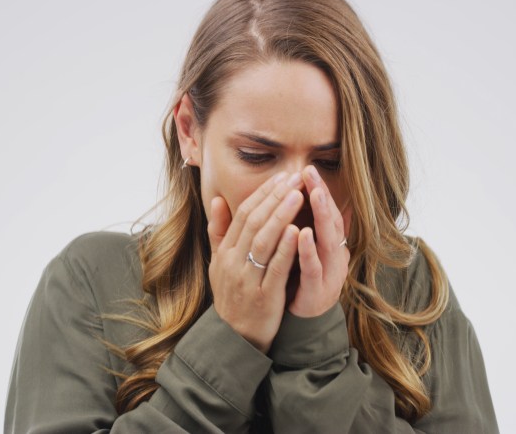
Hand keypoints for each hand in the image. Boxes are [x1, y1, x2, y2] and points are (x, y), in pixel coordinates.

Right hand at [207, 171, 304, 352]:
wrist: (234, 339)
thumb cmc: (232, 297)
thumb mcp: (218, 264)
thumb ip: (219, 231)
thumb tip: (219, 199)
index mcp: (225, 252)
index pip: (243, 214)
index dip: (263, 193)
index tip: (282, 176)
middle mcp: (232, 262)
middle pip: (253, 222)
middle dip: (275, 197)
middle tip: (294, 177)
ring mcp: (247, 279)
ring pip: (263, 240)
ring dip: (281, 215)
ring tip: (298, 195)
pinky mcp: (263, 296)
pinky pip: (275, 267)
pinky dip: (285, 248)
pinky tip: (297, 230)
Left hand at [288, 165, 352, 317]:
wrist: (300, 323)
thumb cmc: (300, 281)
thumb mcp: (303, 250)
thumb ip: (306, 226)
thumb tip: (307, 198)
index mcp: (329, 245)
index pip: (326, 212)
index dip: (318, 190)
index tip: (307, 168)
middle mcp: (334, 256)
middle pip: (331, 221)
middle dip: (322, 195)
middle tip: (311, 172)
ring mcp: (329, 273)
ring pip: (327, 241)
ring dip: (322, 216)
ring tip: (315, 193)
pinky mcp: (318, 290)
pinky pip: (314, 267)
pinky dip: (309, 249)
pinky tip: (303, 233)